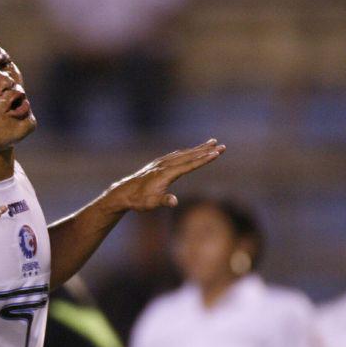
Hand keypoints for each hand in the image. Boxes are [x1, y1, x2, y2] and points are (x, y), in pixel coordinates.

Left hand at [103, 139, 225, 212]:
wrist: (123, 194)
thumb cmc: (138, 200)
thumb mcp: (152, 203)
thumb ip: (164, 201)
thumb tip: (174, 202)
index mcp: (166, 173)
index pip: (189, 165)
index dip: (204, 159)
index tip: (216, 153)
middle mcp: (165, 165)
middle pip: (189, 156)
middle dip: (207, 151)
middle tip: (222, 146)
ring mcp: (161, 163)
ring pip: (184, 153)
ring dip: (198, 148)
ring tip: (212, 142)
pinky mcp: (158, 164)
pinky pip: (176, 155)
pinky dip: (187, 151)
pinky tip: (191, 150)